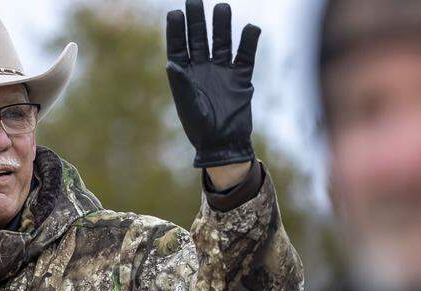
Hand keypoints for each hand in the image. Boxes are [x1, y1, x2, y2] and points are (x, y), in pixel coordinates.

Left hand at [166, 0, 259, 167]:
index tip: (176, 13)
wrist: (224, 145)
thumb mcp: (189, 108)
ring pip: (222, 42)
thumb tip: (170, 63)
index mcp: (184, 75)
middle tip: (195, 0)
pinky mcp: (241, 78)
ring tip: (222, 7)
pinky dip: (249, 42)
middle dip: (198, 20)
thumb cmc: (200, 130)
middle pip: (199, 38)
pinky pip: (246, 56)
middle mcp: (202, 68)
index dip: (177, 30)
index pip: (179, 46)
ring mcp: (222, 72)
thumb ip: (181, 86)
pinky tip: (250, 28)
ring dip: (221, 26)